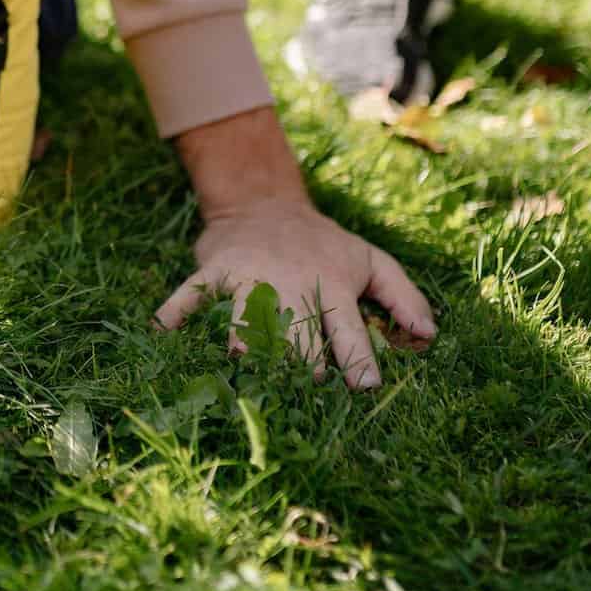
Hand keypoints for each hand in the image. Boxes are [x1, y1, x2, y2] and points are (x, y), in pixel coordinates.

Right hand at [159, 106, 435, 388]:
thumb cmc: (324, 244)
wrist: (265, 203)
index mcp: (331, 282)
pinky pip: (191, 291)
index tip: (364, 388)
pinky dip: (174, 309)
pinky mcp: (215, 270)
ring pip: (245, 310)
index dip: (357, 358)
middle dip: (300, 357)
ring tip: (241, 360)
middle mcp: (291, 280)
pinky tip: (161, 331)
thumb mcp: (371, 261)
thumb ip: (404, 297)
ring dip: (242, 335)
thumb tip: (429, 338)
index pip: (347, 325)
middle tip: (305, 387)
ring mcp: (249, 274)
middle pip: (296, 325)